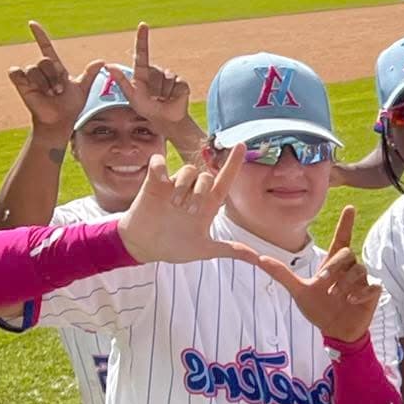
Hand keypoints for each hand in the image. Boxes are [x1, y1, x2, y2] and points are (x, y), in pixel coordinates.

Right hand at [7, 21, 101, 132]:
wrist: (60, 121)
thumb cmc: (70, 107)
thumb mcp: (82, 89)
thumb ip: (90, 74)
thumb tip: (102, 61)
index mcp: (55, 68)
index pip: (45, 47)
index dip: (39, 35)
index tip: (32, 24)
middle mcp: (42, 70)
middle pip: (45, 61)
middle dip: (53, 76)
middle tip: (58, 91)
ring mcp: (30, 76)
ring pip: (34, 68)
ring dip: (44, 83)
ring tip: (49, 95)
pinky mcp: (20, 83)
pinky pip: (17, 72)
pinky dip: (25, 80)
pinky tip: (33, 90)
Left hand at [105, 22, 192, 134]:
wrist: (166, 120)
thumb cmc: (146, 108)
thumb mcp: (131, 96)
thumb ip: (121, 81)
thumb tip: (108, 65)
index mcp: (143, 72)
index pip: (142, 52)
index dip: (142, 38)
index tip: (143, 25)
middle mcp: (156, 72)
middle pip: (155, 72)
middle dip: (153, 87)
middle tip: (153, 98)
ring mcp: (169, 76)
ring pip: (166, 79)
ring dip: (163, 93)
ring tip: (162, 99)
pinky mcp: (181, 82)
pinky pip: (176, 84)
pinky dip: (173, 95)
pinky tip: (171, 99)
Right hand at [116, 151, 259, 265]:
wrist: (145, 248)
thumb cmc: (175, 246)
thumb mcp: (205, 250)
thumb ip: (230, 250)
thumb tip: (259, 259)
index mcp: (207, 205)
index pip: (224, 180)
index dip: (233, 164)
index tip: (241, 145)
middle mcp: (192, 192)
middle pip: (206, 176)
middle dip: (201, 192)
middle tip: (190, 212)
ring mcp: (173, 186)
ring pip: (187, 170)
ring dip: (184, 186)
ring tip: (175, 205)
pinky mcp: (153, 183)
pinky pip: (158, 162)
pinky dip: (159, 166)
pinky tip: (160, 180)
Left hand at [249, 206, 383, 343]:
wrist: (335, 331)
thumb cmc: (318, 309)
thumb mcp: (298, 291)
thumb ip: (282, 274)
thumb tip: (260, 258)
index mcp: (334, 264)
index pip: (342, 238)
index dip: (346, 223)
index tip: (349, 207)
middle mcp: (349, 269)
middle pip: (346, 252)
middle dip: (334, 266)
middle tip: (323, 282)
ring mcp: (361, 280)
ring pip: (359, 269)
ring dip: (345, 282)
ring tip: (335, 296)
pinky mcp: (372, 293)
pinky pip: (372, 286)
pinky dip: (361, 292)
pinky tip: (351, 301)